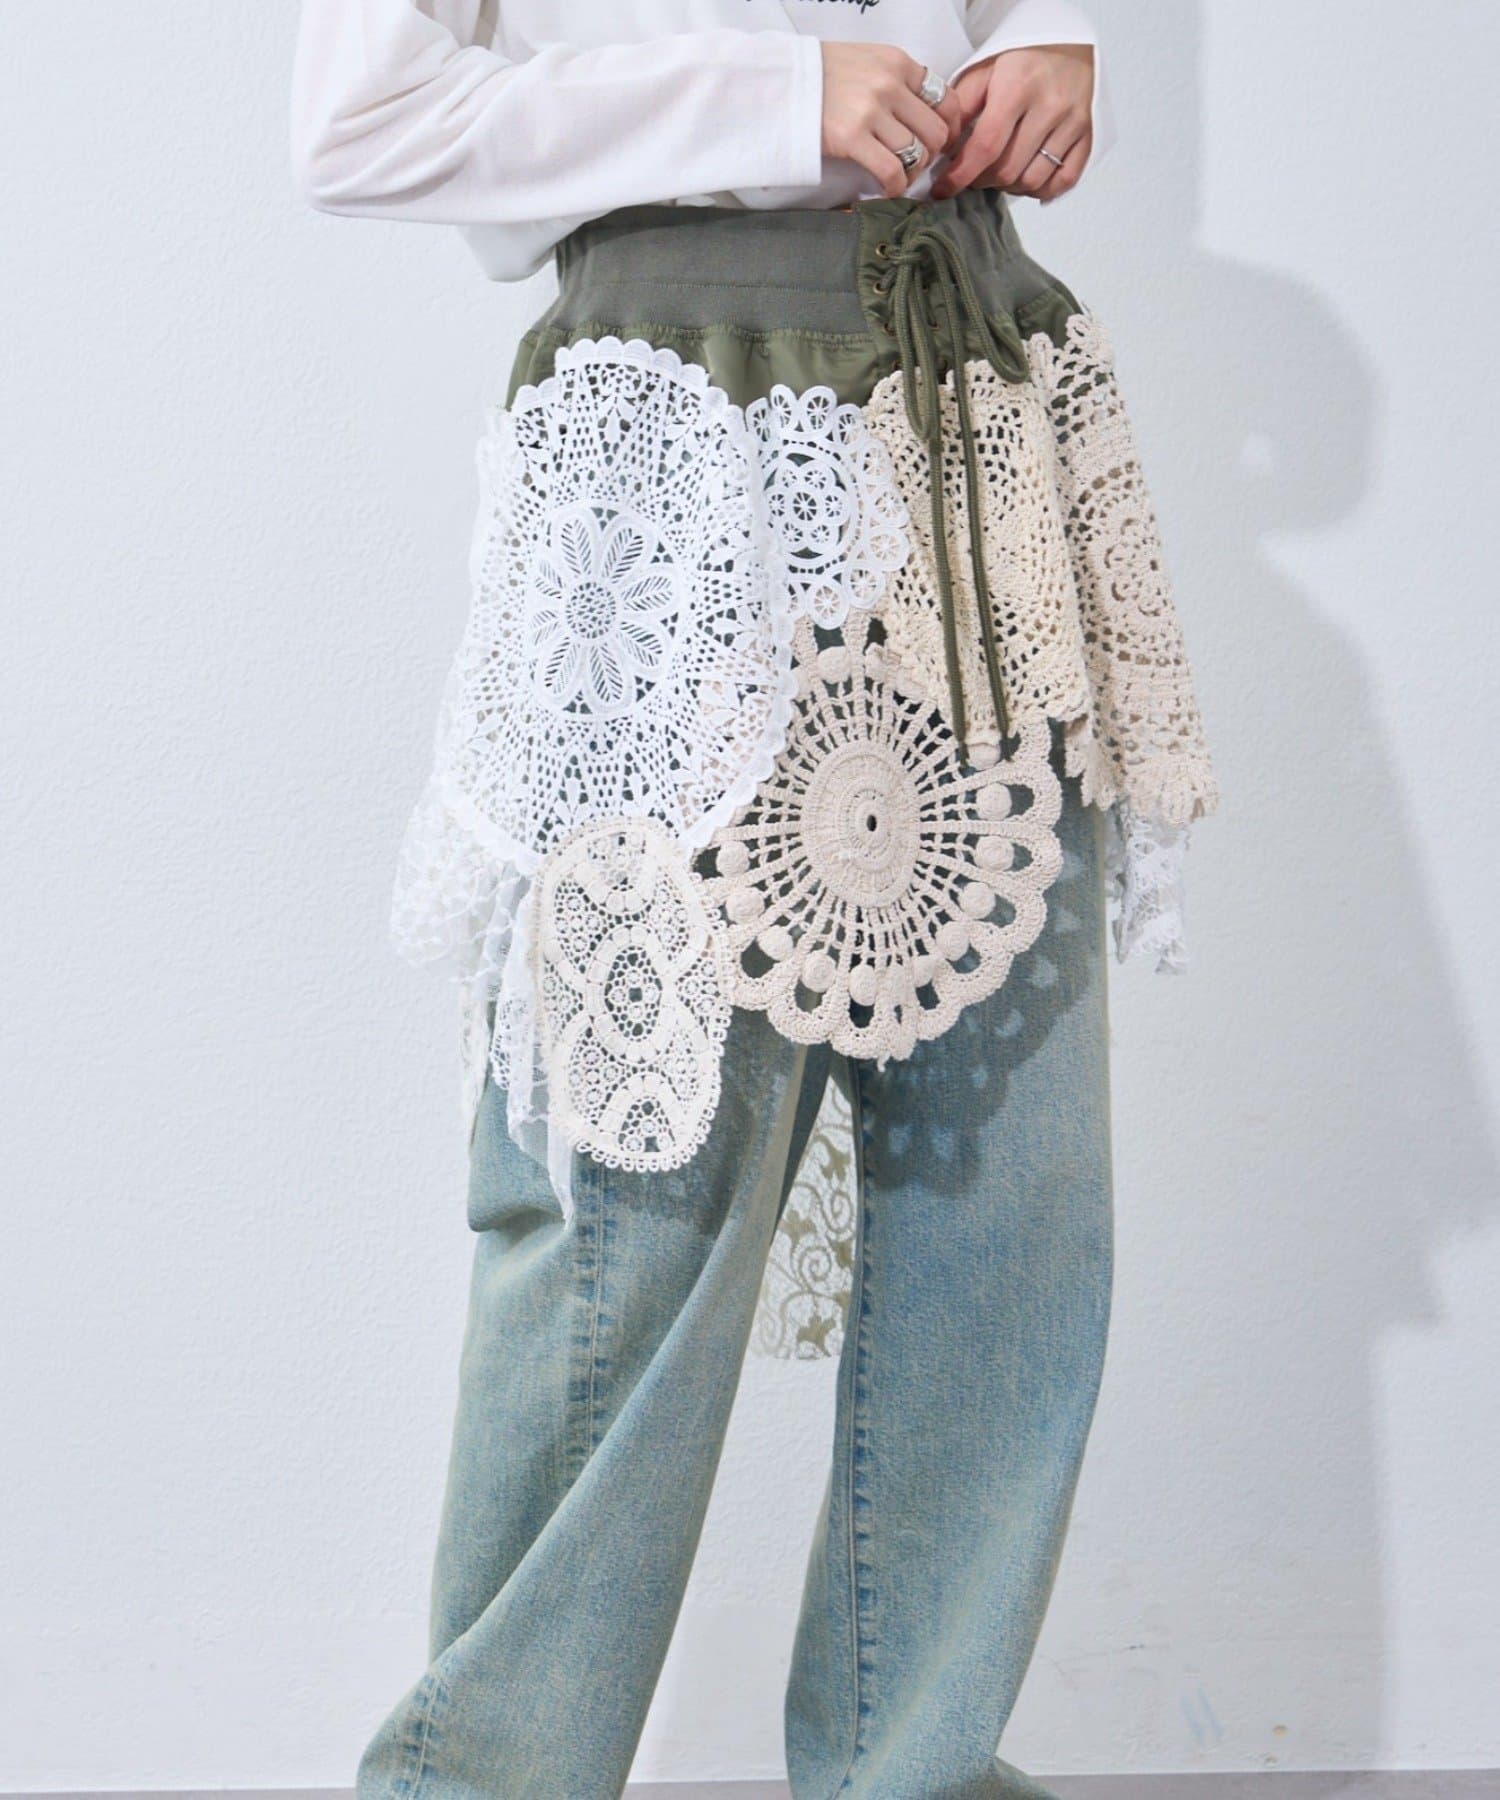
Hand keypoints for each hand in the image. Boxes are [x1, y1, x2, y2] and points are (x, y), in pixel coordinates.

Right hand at [821, 43, 963, 198]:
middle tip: (918, 164)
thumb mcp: (868, 61)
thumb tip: (922, 113)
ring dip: (912, 174)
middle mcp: (890, 84)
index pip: (945, 98)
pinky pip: (892, 172)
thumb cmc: (822, 75)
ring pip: (917, 154)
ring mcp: (871, 110)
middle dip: (933, 155)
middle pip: (936, 131)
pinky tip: (886, 190)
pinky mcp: (853, 138)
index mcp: (898, 62)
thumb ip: (897, 80)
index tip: (943, 143)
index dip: (950, 128)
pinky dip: (895, 188)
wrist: (782, 80)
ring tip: (898, 177)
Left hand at [933, 45, 1093, 201]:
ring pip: (1032, 181)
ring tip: (999, 173)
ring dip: (1009, 187)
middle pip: (1007, 170)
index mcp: (1018, 86)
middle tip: (973, 172)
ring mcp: (1072, 122)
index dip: (960, 175)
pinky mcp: (1087, 134)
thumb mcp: (983, 72)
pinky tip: (1026, 178)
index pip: (986, 146)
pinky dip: (1041, 189)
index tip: (943, 189)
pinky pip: (1063, 181)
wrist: (1067, 44)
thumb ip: (961, 109)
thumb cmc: (1020, 61)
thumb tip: (944, 151)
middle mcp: (1049, 105)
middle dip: (981, 180)